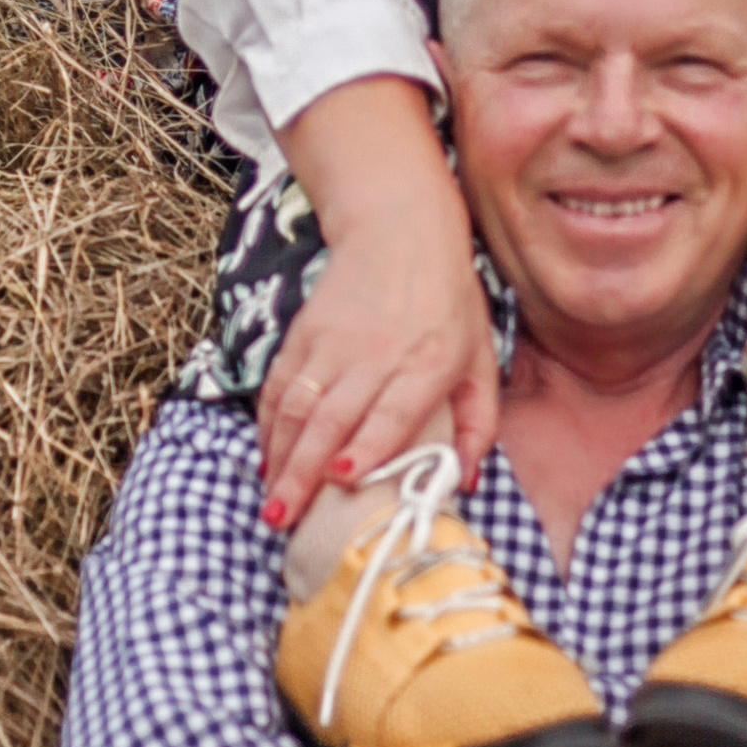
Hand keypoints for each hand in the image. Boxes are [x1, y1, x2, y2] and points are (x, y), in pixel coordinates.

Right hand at [260, 80, 499, 526]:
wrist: (399, 227)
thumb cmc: (449, 301)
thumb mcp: (480, 358)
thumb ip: (478, 423)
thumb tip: (464, 482)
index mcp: (429, 362)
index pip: (392, 410)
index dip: (366, 445)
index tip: (344, 479)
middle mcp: (378, 354)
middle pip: (333, 419)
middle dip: (304, 473)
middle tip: (284, 520)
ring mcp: (335, 342)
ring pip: (299, 407)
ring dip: (280, 458)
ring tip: (270, 504)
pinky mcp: (305, 332)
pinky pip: (280, 386)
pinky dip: (268, 425)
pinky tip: (266, 459)